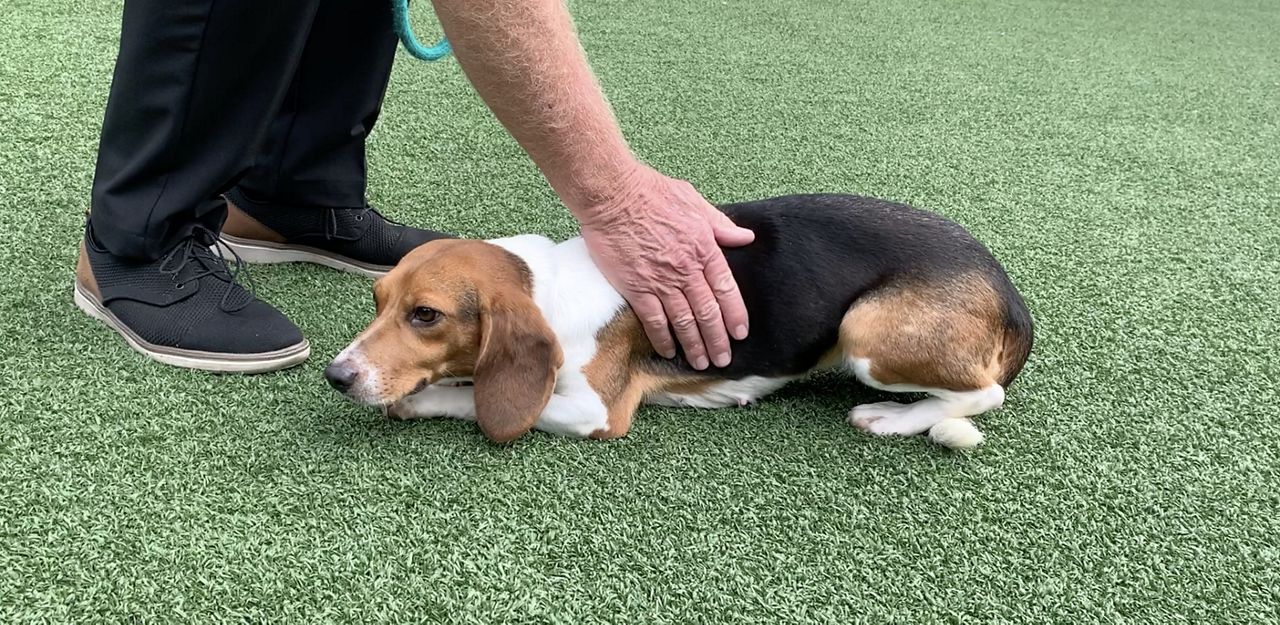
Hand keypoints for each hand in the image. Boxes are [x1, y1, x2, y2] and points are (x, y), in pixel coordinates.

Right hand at [577, 164, 753, 368]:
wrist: (613, 196)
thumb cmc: (652, 192)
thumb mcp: (694, 201)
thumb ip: (721, 225)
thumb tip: (745, 237)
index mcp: (704, 248)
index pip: (726, 289)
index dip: (735, 314)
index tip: (740, 333)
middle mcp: (686, 270)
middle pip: (708, 312)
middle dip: (717, 340)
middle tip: (723, 359)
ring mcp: (661, 281)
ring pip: (684, 322)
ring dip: (694, 345)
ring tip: (701, 363)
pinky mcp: (636, 288)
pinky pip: (654, 320)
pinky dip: (663, 338)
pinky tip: (669, 351)